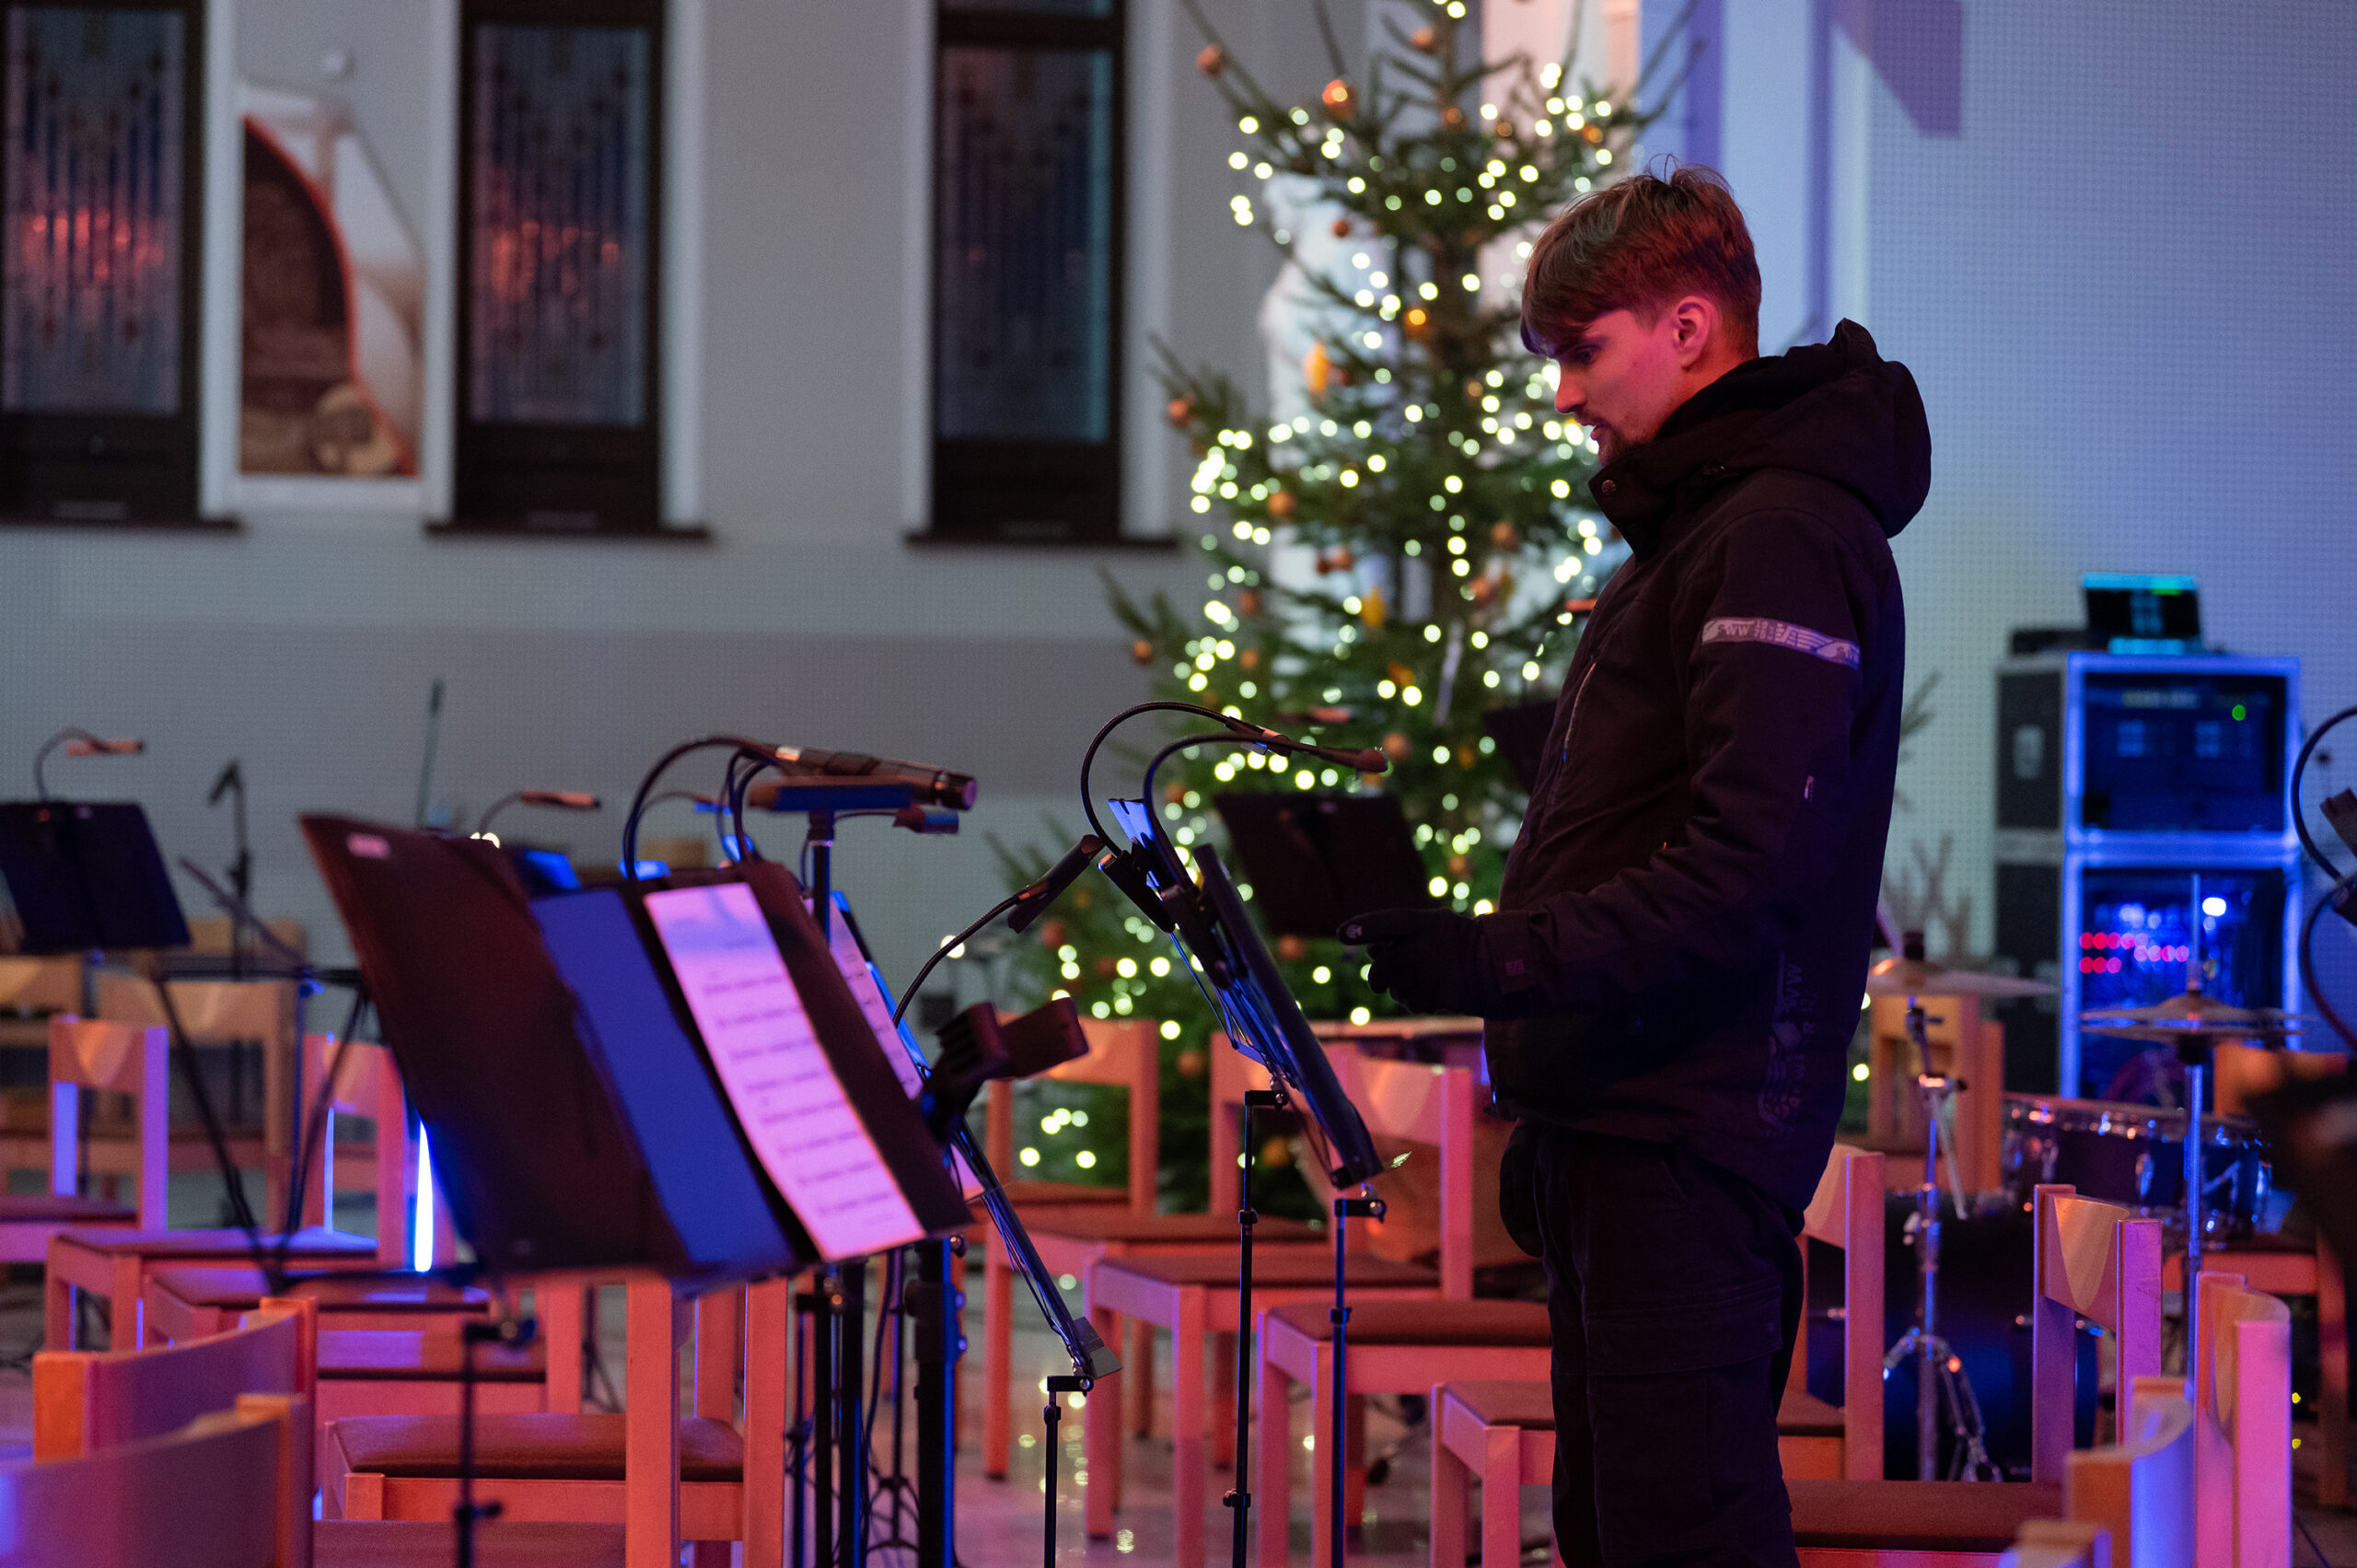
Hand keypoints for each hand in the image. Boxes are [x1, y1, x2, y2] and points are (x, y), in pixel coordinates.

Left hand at [1337, 907, 1485, 1015]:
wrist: (1497, 970)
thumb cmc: (1462, 944)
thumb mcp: (1436, 926)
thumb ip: (1402, 934)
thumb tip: (1371, 952)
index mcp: (1425, 922)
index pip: (1389, 922)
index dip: (1364, 927)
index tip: (1341, 934)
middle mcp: (1423, 947)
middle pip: (1381, 965)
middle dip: (1379, 976)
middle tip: (1382, 981)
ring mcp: (1427, 973)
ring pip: (1394, 988)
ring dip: (1401, 988)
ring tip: (1427, 980)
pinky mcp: (1433, 996)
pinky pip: (1409, 1003)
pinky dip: (1417, 1001)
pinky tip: (1435, 992)